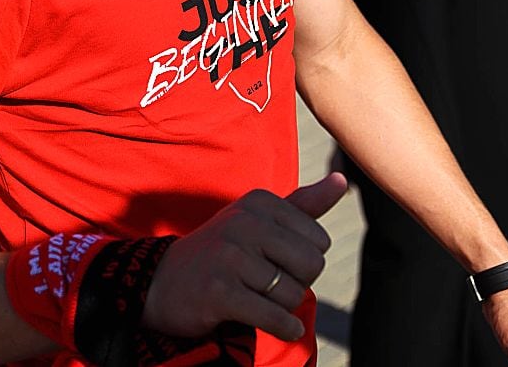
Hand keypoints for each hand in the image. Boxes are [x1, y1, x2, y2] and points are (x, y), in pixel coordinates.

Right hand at [142, 173, 348, 343]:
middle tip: (270, 284)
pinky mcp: (220, 292)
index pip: (319, 240)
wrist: (164, 284)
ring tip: (256, 298)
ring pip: (292, 294)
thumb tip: (342, 180)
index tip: (277, 261)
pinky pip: (274, 316)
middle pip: (312, 265)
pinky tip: (282, 326)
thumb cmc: (224, 252)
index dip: (304, 260)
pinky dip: (284, 327)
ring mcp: (230, 256)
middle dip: (297, 283)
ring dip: (282, 307)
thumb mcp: (260, 221)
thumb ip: (305, 204)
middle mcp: (245, 222)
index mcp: (260, 202)